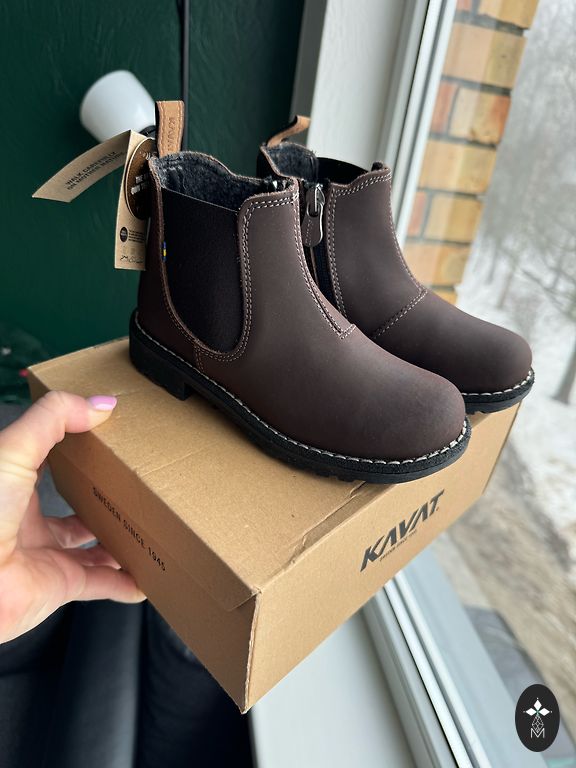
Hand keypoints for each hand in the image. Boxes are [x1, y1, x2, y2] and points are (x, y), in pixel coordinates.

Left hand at [0, 391, 145, 642]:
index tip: (107, 441)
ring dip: (119, 543)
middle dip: (104, 503)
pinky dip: (124, 584)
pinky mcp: (59, 586)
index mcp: (14, 487)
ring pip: (91, 549)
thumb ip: (54, 420)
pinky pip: (100, 585)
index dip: (75, 453)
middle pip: (75, 511)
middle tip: (136, 490)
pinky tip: (145, 578)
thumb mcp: (14, 451)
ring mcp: (45, 556)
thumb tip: (101, 405)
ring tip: (149, 529)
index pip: (49, 466)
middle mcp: (29, 523)